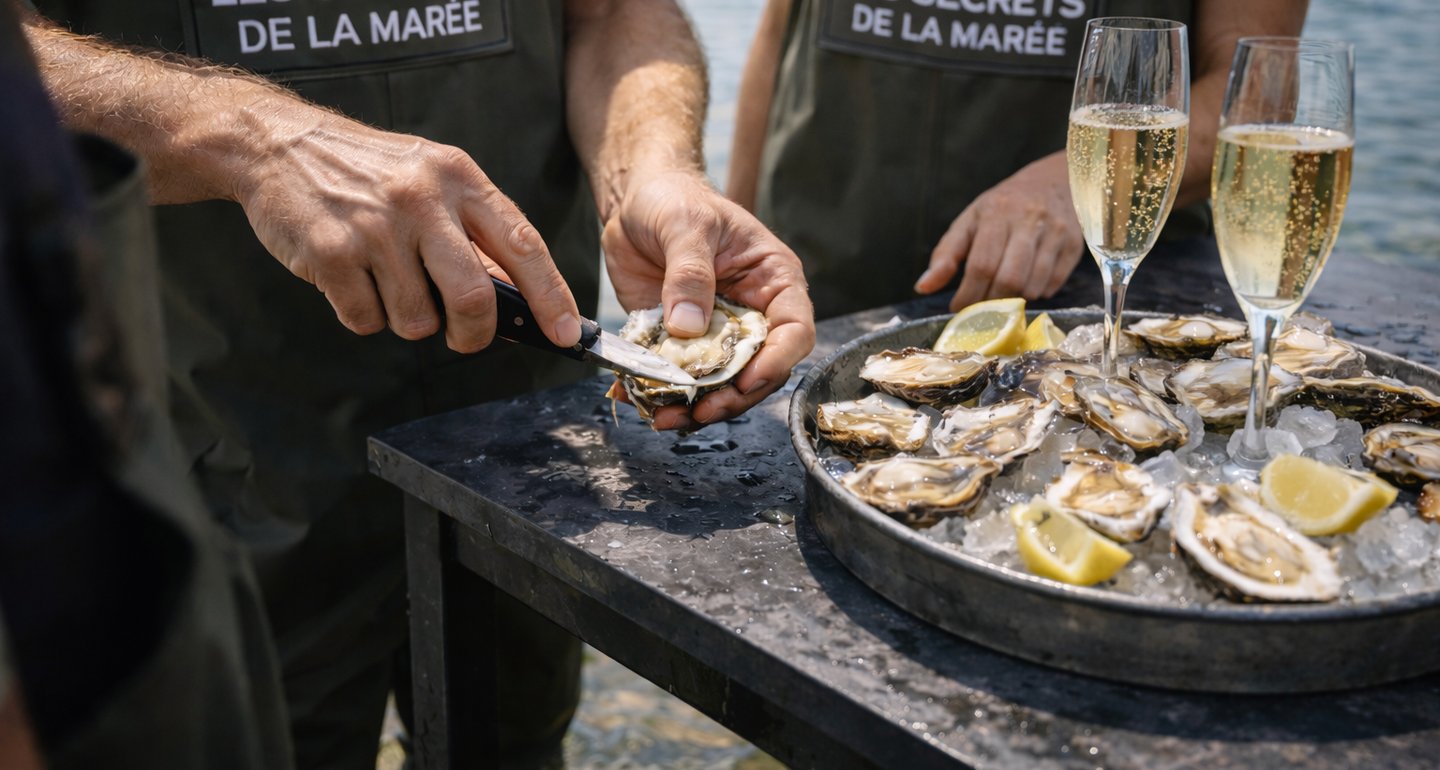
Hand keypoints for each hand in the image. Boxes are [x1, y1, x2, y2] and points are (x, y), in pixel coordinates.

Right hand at [235, 103, 580, 352]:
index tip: (568, 334)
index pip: (523, 245)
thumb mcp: (431, 179)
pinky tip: (350, 278)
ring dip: (406, 318)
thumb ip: (473, 231)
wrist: (275, 143)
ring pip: (416, 319)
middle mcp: (422, 198)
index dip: (552, 296)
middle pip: (474, 296)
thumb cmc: (366, 171)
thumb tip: (519, 299)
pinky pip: (366, 320)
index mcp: (459, 177)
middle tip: (462, 336)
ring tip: (385, 280)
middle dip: (473, 333)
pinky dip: (362, 314)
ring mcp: (375, 226)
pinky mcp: (331, 252)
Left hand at [602, 170, 814, 430]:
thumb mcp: (686, 225)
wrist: (637, 201)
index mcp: (773, 281)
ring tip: (663, 416)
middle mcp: (752, 313)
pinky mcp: (682, 342)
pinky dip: (659, 392)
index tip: (746, 379)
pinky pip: (679, 376)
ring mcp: (717, 332)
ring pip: (720, 383)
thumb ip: (690, 273)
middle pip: (759, 370)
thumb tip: (689, 327)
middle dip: (731, 396)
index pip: (794, 331)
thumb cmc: (676, 200)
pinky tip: (636, 398)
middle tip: (700, 411)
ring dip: (695, 406)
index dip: (776, 361)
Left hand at [914, 153, 1085, 310]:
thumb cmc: (1003, 207)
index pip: (981, 265)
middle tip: (981, 312)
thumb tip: (923, 287)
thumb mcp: (970, 221)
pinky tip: (1025, 286)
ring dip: (1013, 301)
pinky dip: (1036, 294)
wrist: (1054, 182)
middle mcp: (1029, 220)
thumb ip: (946, 255)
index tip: (957, 308)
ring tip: (1001, 298)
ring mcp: (1056, 233)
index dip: (968, 295)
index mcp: (997, 213)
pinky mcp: (1074, 245)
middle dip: (991, 303)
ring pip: (1032, 286)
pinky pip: (1053, 285)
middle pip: (1009, 279)